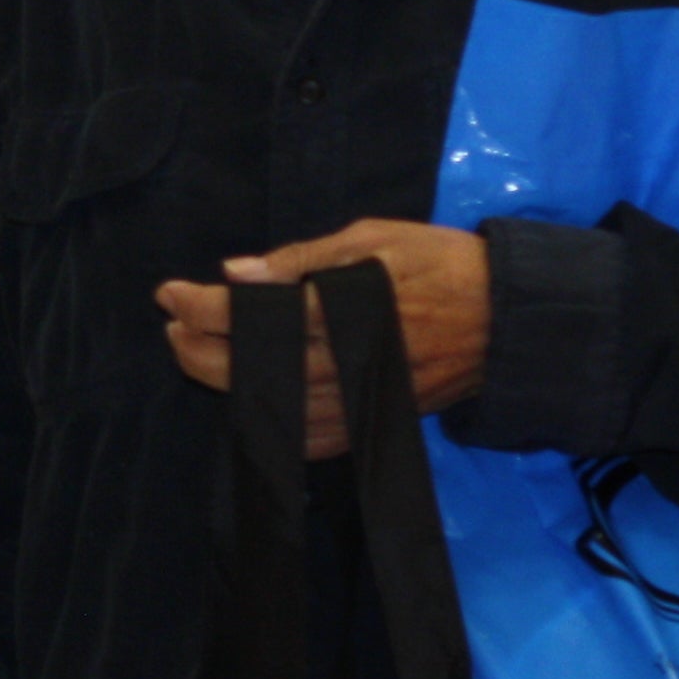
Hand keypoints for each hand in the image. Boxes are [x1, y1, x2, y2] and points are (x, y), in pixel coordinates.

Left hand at [157, 218, 490, 457]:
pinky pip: (316, 438)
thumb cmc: (441, 264)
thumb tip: (237, 272)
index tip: (168, 294)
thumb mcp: (373, 240)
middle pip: (252, 369)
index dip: (200, 307)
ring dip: (225, 384)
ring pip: (276, 407)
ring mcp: (363, 398)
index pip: (252, 316)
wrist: (509, 318)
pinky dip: (275, 426)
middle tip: (172, 324)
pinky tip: (248, 405)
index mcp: (344, 308)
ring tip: (193, 354)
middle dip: (197, 348)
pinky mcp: (378, 420)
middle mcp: (347, 361)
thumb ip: (301, 260)